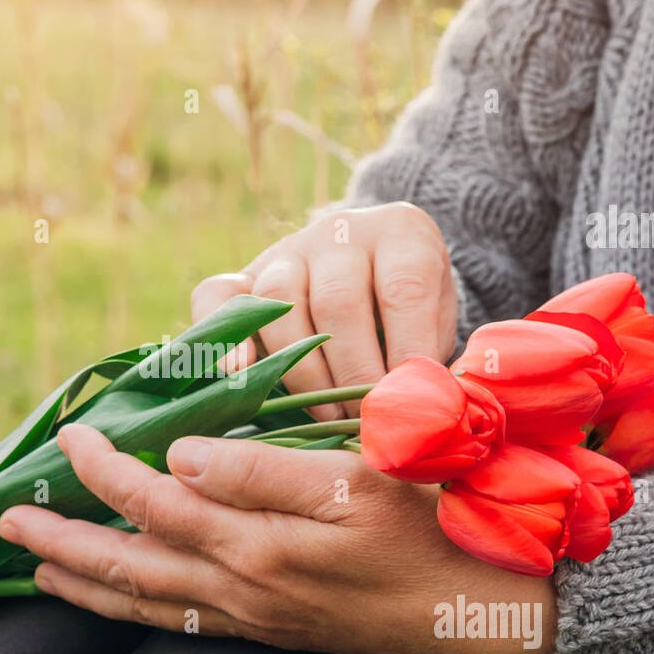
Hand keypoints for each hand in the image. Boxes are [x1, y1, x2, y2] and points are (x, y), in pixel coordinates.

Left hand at [0, 424, 554, 653]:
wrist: (482, 617)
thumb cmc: (431, 528)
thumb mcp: (358, 480)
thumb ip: (262, 468)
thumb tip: (178, 456)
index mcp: (259, 542)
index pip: (154, 502)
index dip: (103, 469)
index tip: (71, 436)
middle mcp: (242, 588)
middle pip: (127, 566)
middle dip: (61, 544)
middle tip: (8, 525)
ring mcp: (252, 617)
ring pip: (145, 604)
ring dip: (85, 586)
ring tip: (38, 572)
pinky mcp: (269, 632)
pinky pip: (180, 626)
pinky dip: (135, 612)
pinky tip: (122, 601)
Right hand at [192, 202, 456, 418]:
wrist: (374, 279)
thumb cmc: (412, 315)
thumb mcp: (437, 324)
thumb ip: (427, 358)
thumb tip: (416, 411)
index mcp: (401, 232)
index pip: (405, 288)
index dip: (406, 350)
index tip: (407, 403)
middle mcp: (340, 232)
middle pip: (338, 301)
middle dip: (352, 373)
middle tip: (366, 422)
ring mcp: (287, 251)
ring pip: (278, 302)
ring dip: (301, 372)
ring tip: (327, 418)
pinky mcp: (244, 275)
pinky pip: (217, 296)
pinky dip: (223, 339)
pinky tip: (240, 380)